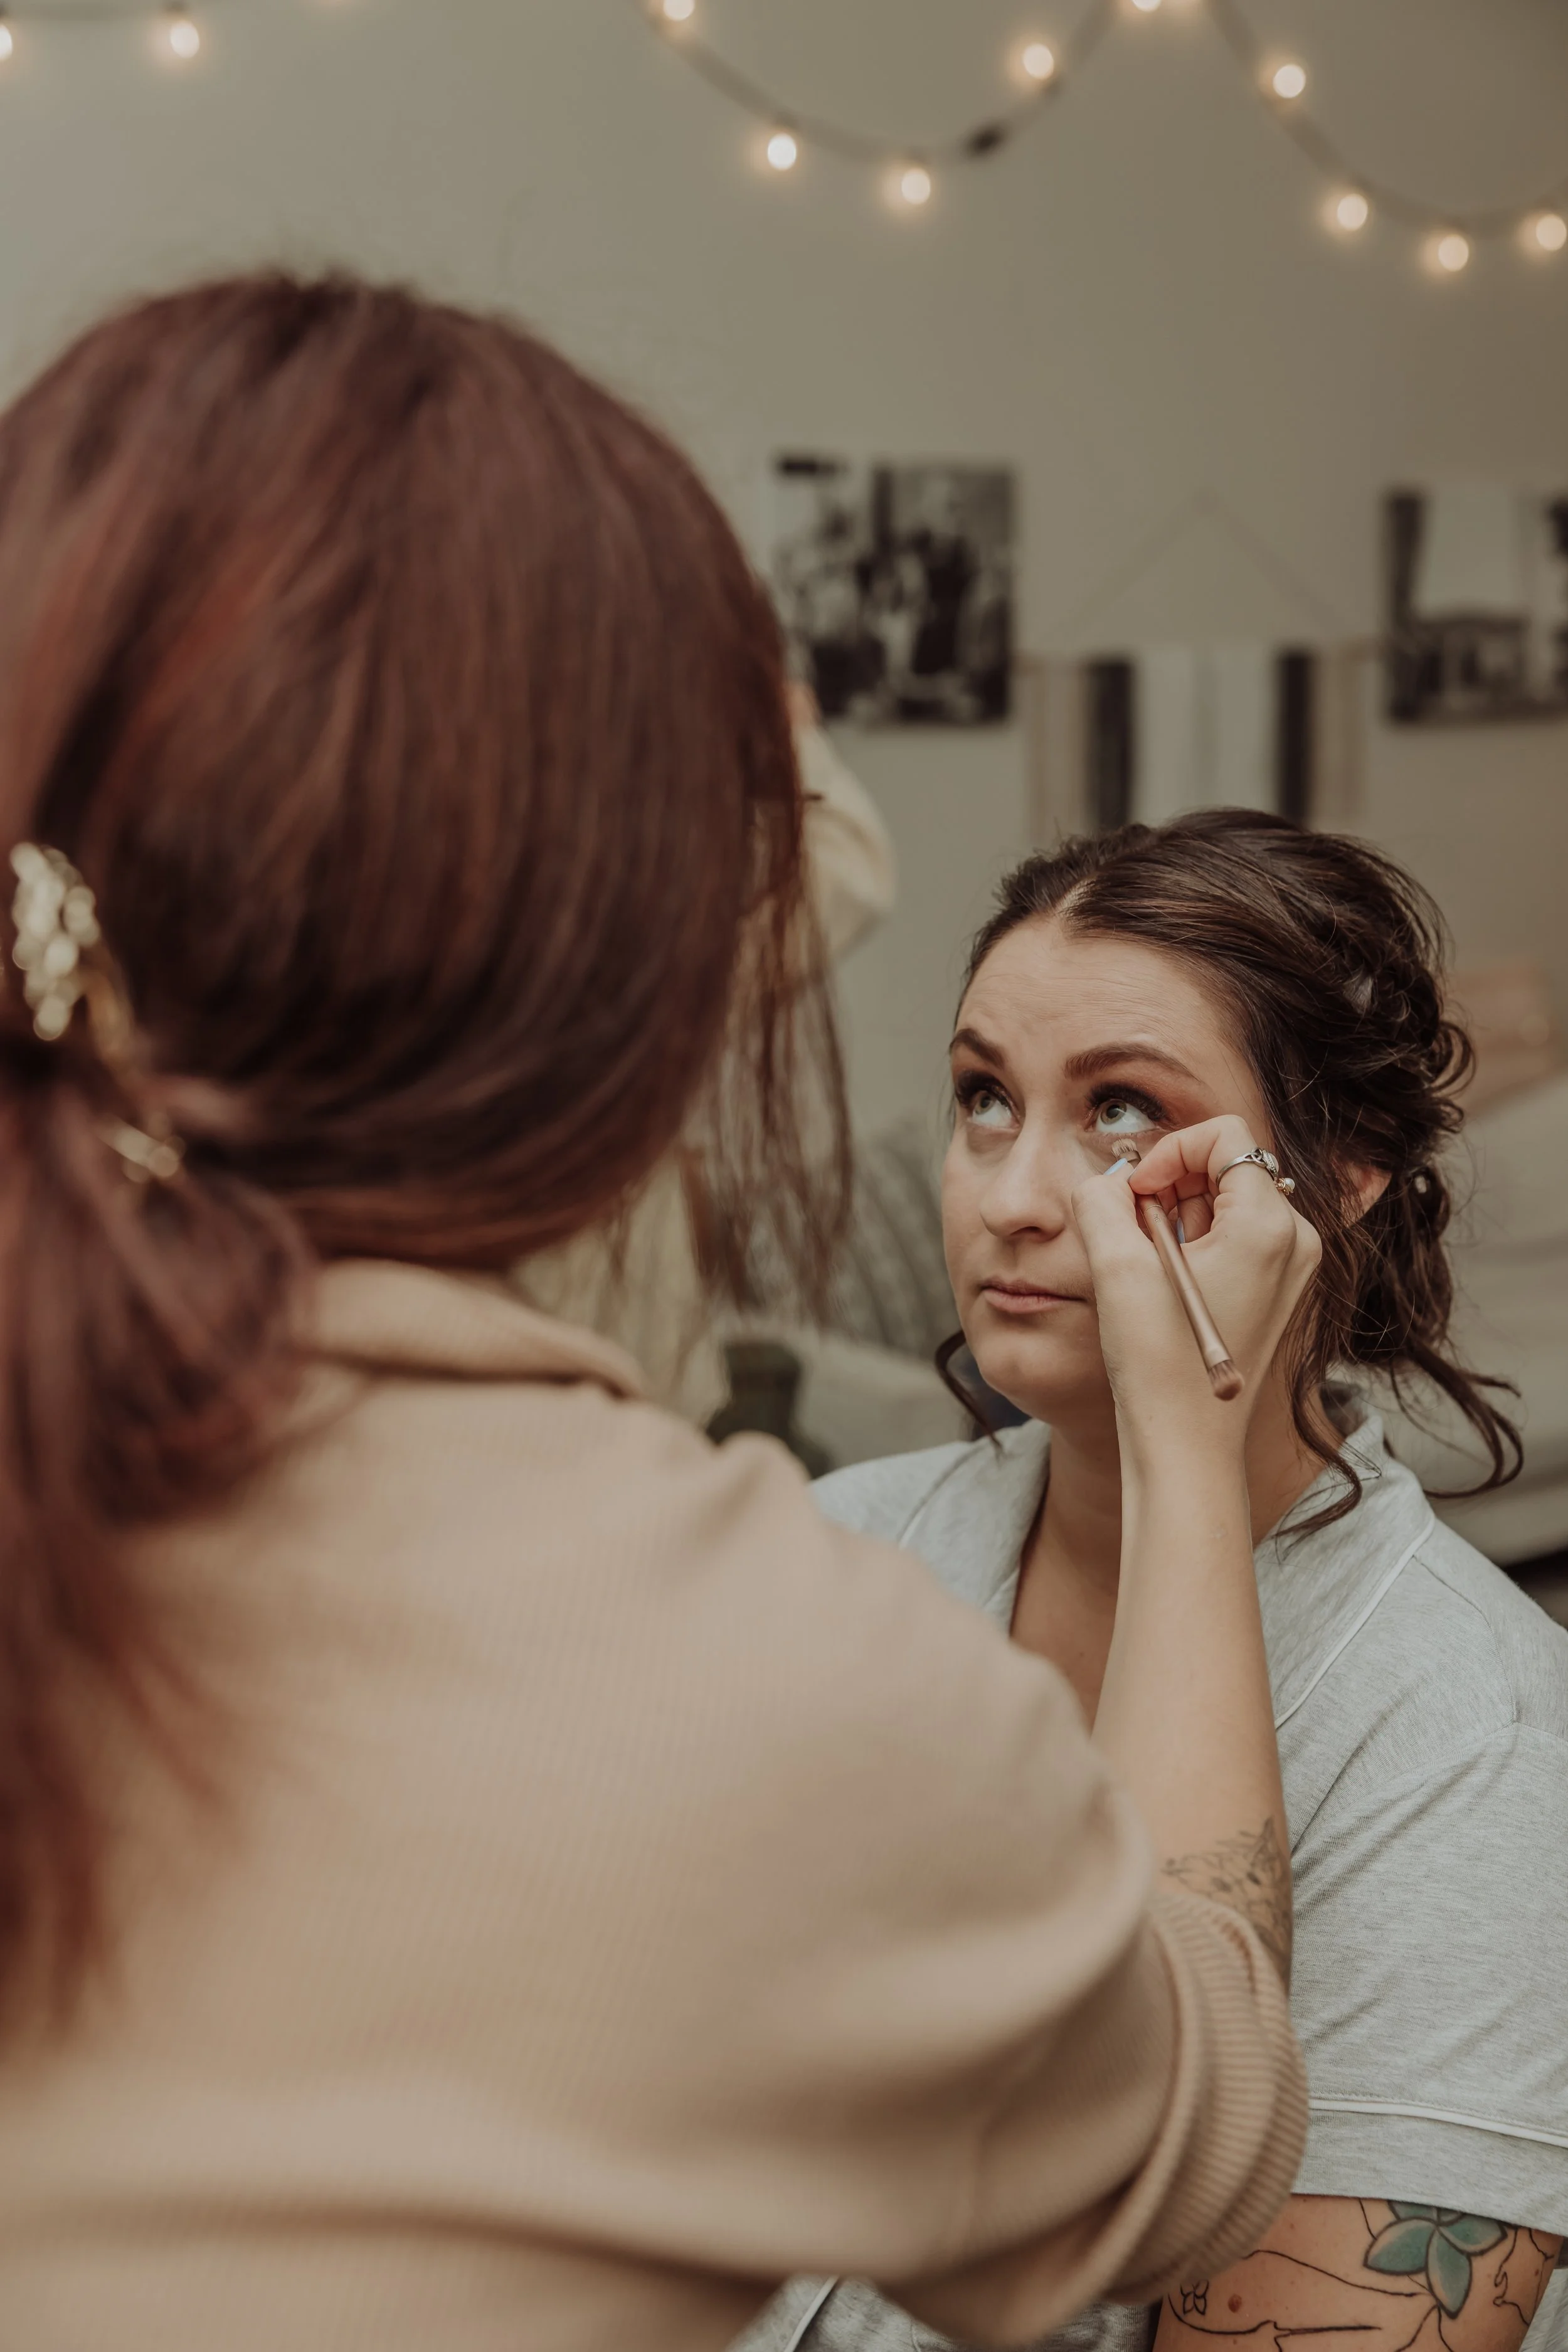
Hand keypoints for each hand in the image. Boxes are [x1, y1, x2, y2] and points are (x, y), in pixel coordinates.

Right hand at [1073, 1116, 1319, 1453]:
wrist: (1187, 1449)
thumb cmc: (1159, 1366)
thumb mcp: (1116, 1269)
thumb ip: (1103, 1201)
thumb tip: (1109, 1181)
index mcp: (1270, 1226)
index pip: (1224, 1137)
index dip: (1168, 1153)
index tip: (1134, 1195)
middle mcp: (1296, 1241)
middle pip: (1228, 1168)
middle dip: (1171, 1186)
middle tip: (1131, 1231)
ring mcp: (1291, 1271)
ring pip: (1227, 1204)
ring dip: (1177, 1217)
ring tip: (1147, 1266)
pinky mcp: (1276, 1295)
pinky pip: (1234, 1240)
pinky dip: (1194, 1245)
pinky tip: (1165, 1287)